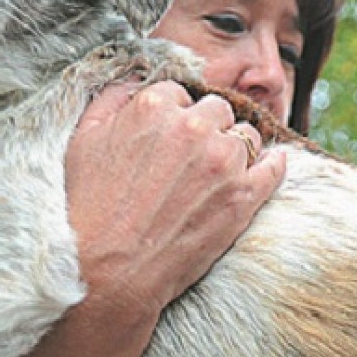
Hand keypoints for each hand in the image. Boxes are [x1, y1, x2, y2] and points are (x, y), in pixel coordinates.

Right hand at [65, 80, 285, 321]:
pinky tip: (267, 166)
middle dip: (206, 128)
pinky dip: (272, 165)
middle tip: (191, 157)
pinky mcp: (245, 197)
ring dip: (235, 148)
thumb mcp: (82, 139)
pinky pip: (274, 167)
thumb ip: (112, 99)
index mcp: (154, 106)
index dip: (173, 116)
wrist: (104, 272)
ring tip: (216, 172)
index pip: (179, 94)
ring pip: (247, 136)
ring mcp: (224, 162)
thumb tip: (136, 84)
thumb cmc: (87, 208)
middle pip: (217, 110)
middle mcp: (194, 127)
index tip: (168, 137)